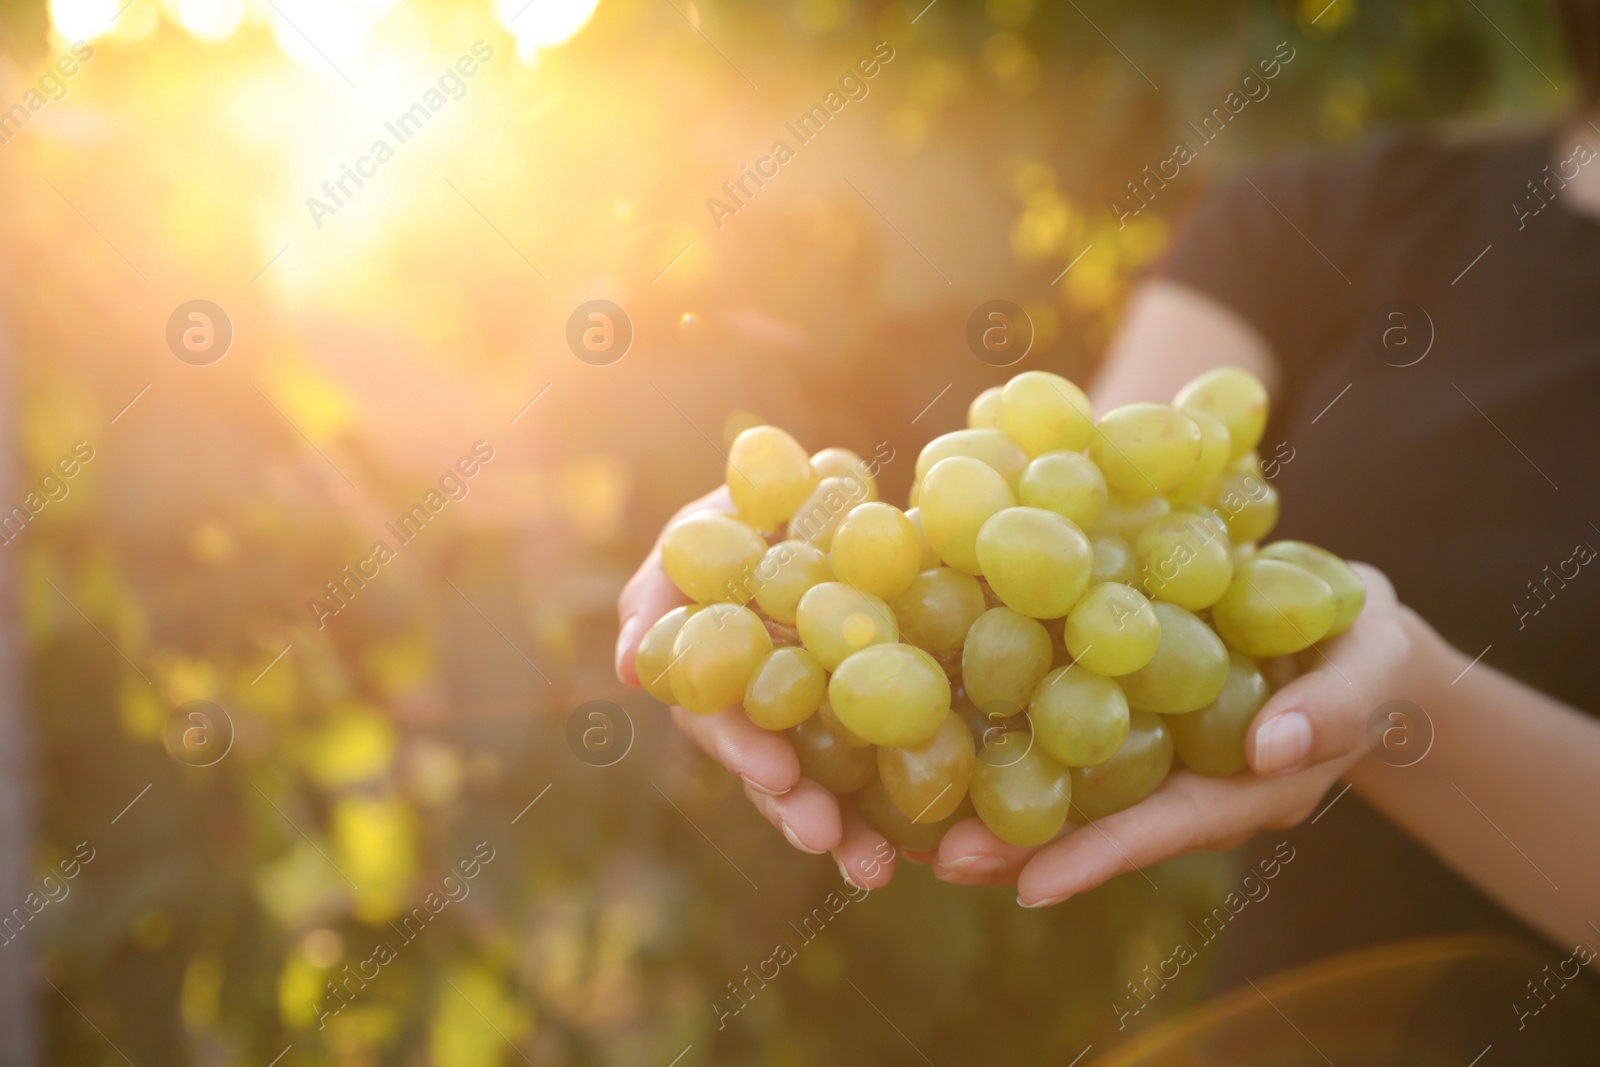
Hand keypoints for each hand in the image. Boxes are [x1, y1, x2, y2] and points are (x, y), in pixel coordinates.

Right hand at [615, 488, 902, 888]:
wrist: (820, 493)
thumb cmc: (756, 498)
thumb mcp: (711, 523)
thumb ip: (664, 585)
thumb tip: (628, 666)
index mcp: (705, 654)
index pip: (713, 709)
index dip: (741, 744)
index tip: (777, 771)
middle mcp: (739, 695)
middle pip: (758, 763)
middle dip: (789, 802)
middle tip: (826, 833)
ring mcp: (786, 709)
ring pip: (800, 779)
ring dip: (831, 822)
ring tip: (871, 867)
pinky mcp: (844, 710)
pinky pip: (860, 765)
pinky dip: (880, 807)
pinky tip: (914, 849)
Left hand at [934, 563, 1432, 905]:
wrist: (1346, 626)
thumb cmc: (1363, 649)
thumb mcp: (1369, 665)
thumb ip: (1334, 707)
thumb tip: (1271, 746)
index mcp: (1243, 786)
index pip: (1165, 827)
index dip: (1102, 855)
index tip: (1033, 886)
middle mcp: (1184, 776)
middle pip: (1098, 819)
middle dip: (1022, 844)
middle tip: (939, 858)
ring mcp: (1154, 743)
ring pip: (1071, 779)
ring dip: (997, 795)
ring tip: (917, 816)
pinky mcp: (1130, 697)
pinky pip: (1068, 719)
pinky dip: (1013, 728)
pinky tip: (947, 723)